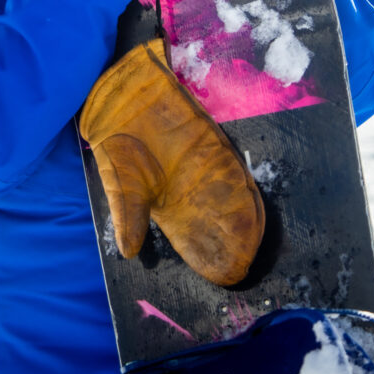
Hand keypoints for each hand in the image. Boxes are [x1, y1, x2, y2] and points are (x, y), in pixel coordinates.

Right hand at [79, 38, 264, 285]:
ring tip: (254, 243)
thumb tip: (128, 253)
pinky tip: (252, 203)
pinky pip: (229, 167)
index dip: (204, 253)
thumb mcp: (120, 184)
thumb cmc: (118, 142)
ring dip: (240, 217)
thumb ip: (128, 215)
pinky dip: (240, 186)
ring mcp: (203, 166)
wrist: (121, 98)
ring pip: (226, 196)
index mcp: (167, 204)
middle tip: (245, 265)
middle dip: (229, 240)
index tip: (222, 274)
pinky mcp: (211, 143)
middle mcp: (190, 188)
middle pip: (215, 219)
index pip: (191, 235)